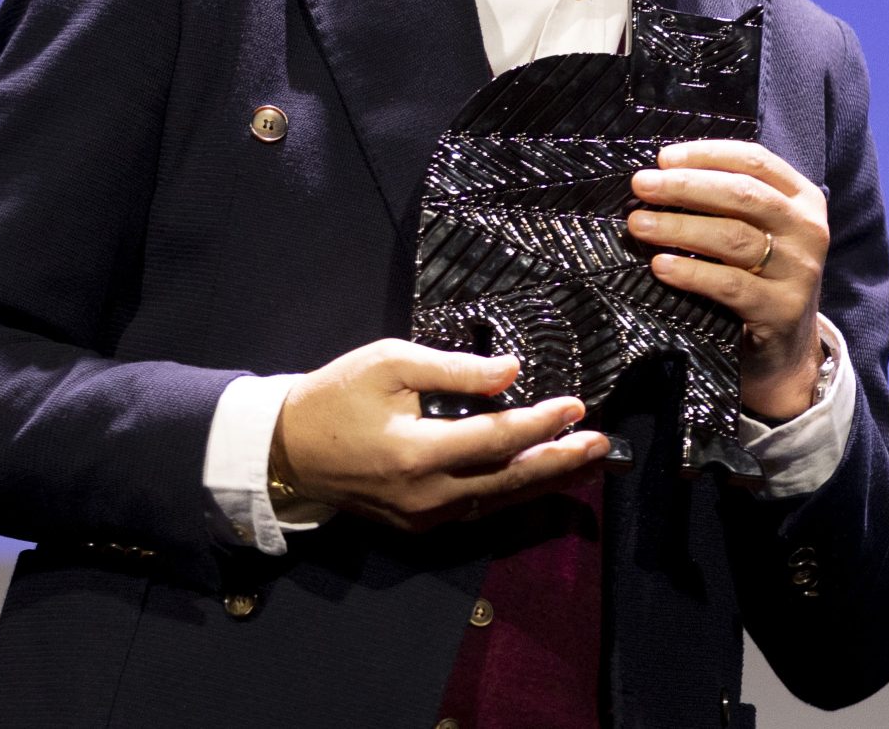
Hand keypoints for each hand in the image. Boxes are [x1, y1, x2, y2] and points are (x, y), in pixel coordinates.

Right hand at [273, 339, 608, 530]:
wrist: (287, 450)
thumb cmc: (336, 396)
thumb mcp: (389, 363)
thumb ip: (454, 369)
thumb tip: (510, 373)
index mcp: (417, 452)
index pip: (497, 438)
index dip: (540, 423)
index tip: (577, 406)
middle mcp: (426, 495)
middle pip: (508, 480)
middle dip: (560, 462)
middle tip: (601, 445)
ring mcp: (423, 517)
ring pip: (497, 502)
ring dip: (543, 481)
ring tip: (584, 463)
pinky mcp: (418, 526)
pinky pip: (476, 510)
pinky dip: (511, 493)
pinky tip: (536, 477)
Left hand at [629, 140, 829, 421]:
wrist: (787, 350)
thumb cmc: (760, 277)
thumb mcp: (760, 232)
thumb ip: (728, 202)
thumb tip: (662, 175)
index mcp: (802, 199)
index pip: (755, 161)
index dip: (707, 154)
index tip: (663, 158)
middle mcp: (807, 230)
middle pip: (743, 194)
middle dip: (686, 186)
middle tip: (642, 186)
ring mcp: (799, 271)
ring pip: (733, 237)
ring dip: (679, 226)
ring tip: (640, 224)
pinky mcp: (782, 310)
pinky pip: (730, 285)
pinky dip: (691, 272)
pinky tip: (661, 265)